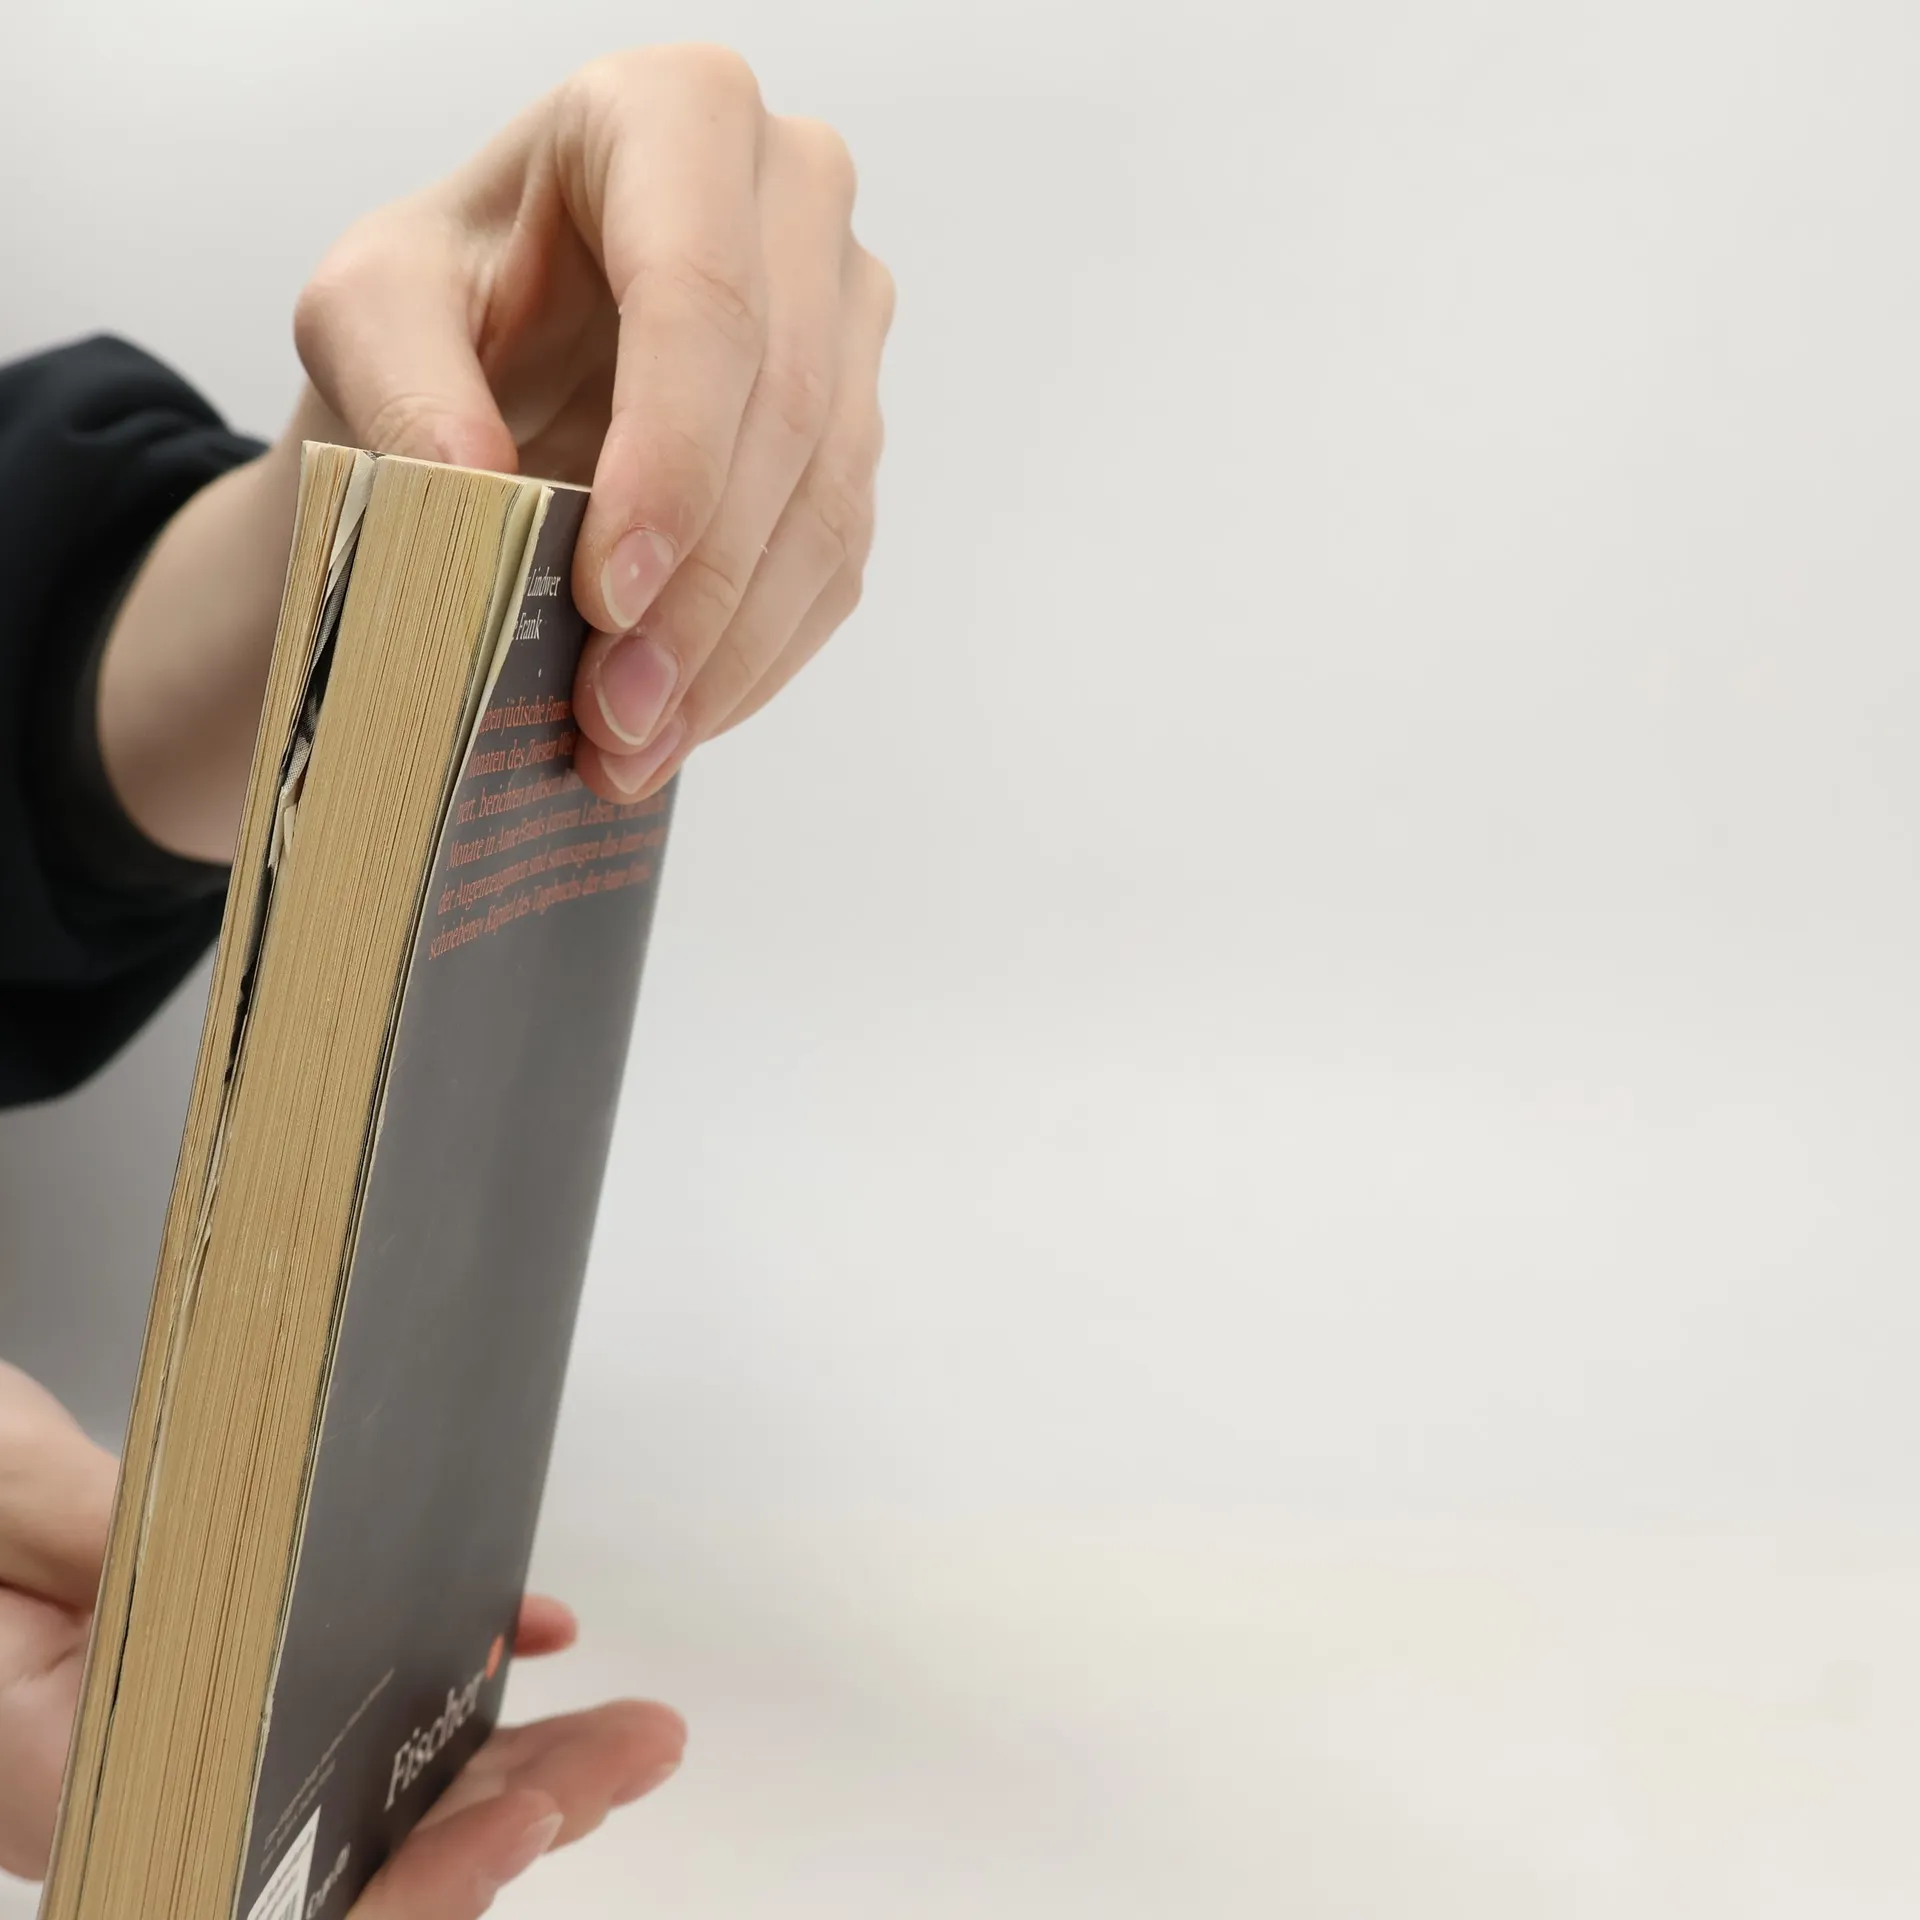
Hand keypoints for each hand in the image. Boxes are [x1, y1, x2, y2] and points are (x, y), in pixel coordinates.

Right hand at [0, 1362, 682, 1914]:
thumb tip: (245, 1557)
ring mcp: (198, 1758)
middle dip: (513, 1817)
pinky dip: (453, 1694)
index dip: (408, 1885)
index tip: (517, 1821)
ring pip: (373, 1803)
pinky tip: (525, 1643)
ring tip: (628, 1732)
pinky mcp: (232, 1699)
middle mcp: (155, 1797)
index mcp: (79, 1780)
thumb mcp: (3, 1503)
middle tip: (635, 1749)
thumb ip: (104, 1537)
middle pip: (358, 1859)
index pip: (265, 1884)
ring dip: (512, 1768)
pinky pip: (356, 1729)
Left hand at [292, 42, 894, 804]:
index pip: (705, 298)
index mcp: (674, 117)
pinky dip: (757, 658)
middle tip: (612, 711)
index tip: (608, 595)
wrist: (503, 353)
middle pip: (787, 416)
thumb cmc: (446, 304)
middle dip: (700, 588)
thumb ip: (405, 381)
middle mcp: (794, 198)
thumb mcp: (370, 312)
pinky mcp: (860, 429)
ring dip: (731, 648)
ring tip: (630, 743)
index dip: (672, 461)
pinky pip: (837, 562)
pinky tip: (682, 719)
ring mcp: (847, 317)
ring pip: (826, 504)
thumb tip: (477, 495)